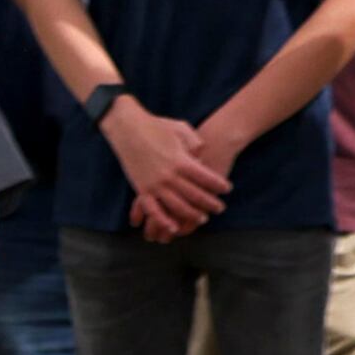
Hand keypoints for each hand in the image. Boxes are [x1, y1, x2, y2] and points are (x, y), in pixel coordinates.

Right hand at [105, 99, 228, 233]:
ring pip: (177, 207)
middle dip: (210, 203)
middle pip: (195, 195)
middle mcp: (169, 176)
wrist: (127, 128)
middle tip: (220, 207)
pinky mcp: (142, 189)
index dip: (219, 185)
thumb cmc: (156, 126)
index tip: (227, 189)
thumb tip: (202, 158)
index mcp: (181, 161)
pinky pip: (153, 210)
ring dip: (192, 215)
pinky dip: (163, 221)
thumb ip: (195, 144)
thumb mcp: (181, 129)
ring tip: (203, 218)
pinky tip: (173, 228)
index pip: (206, 178)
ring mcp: (154, 185)